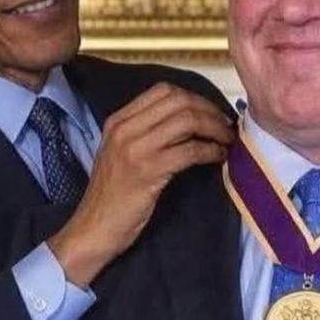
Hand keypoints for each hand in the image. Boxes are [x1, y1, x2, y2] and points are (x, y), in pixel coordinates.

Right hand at [48, 83, 234, 286]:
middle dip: (209, 110)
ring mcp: (135, 148)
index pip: (163, 91)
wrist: (93, 228)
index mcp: (118, 121)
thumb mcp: (120, 153)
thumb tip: (188, 122)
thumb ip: (145, 133)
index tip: (211, 112)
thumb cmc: (112, 195)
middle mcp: (125, 128)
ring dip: (215, 129)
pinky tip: (218, 157)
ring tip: (226, 140)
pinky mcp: (148, 171)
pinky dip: (210, 151)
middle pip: (179, 101)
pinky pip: (189, 151)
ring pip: (187, 121)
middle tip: (225, 126)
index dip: (195, 98)